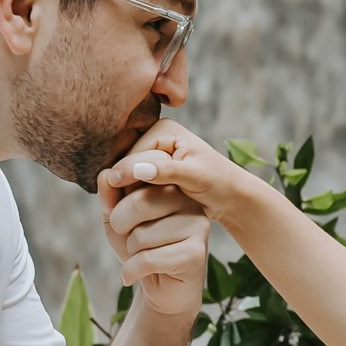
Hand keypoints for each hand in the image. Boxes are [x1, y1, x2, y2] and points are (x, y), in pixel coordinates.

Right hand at [97, 122, 255, 227]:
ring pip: (128, 176)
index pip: (132, 155)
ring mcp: (153, 154)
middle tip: (114, 212)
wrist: (230, 195)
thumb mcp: (195, 177)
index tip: (116, 203)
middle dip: (124, 187)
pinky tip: (132, 214)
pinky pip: (135, 184)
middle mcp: (155, 137)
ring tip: (122, 215)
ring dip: (127, 195)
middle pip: (127, 165)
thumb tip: (139, 170)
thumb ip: (167, 172)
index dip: (124, 178)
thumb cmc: (218, 183)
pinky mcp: (154, 169)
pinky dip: (133, 197)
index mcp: (163, 130)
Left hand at [99, 161, 211, 320]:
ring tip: (140, 256)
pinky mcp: (196, 253)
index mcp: (173, 184)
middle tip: (125, 236)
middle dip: (120, 223)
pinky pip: (148, 259)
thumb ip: (111, 195)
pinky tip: (132, 276)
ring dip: (130, 251)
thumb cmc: (142, 248)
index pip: (146, 167)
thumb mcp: (118, 218)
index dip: (122, 175)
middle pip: (141, 201)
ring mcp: (197, 225)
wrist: (162, 290)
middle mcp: (190, 200)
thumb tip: (105, 175)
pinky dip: (131, 271)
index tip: (111, 188)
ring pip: (142, 234)